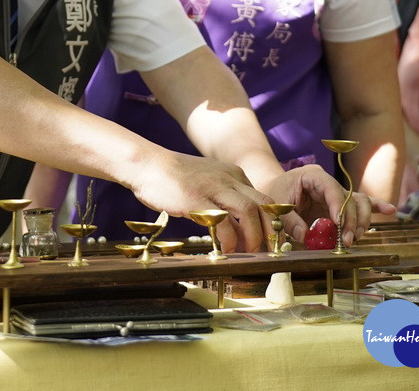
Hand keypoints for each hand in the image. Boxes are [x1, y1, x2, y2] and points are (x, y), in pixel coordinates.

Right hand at [126, 150, 270, 252]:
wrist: (148, 165)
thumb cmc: (174, 179)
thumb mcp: (208, 183)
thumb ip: (224, 201)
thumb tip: (238, 231)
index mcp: (234, 174)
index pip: (264, 199)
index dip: (271, 223)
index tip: (270, 241)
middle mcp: (229, 178)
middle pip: (264, 204)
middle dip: (270, 231)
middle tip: (266, 250)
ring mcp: (213, 187)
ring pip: (250, 211)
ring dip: (253, 236)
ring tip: (247, 252)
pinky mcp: (196, 198)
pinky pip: (223, 221)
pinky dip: (229, 240)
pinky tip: (224, 250)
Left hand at [263, 165, 395, 247]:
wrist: (276, 192)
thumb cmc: (276, 196)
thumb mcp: (277, 206)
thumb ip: (289, 220)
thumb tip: (305, 235)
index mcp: (313, 176)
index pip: (331, 188)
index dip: (339, 206)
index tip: (339, 224)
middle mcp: (329, 183)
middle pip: (350, 198)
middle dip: (350, 221)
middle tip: (346, 241)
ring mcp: (338, 193)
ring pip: (360, 202)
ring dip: (361, 221)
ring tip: (354, 238)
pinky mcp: (342, 203)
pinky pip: (363, 203)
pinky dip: (376, 207)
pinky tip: (391, 211)